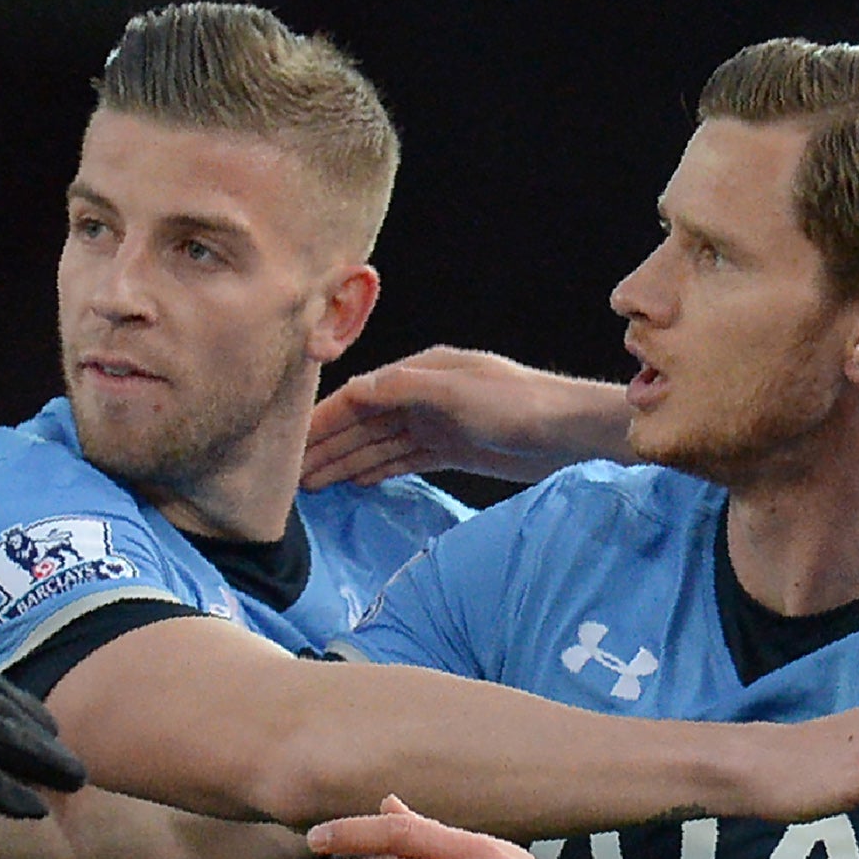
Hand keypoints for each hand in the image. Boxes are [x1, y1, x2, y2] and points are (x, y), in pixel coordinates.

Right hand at [302, 346, 630, 488]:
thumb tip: (355, 389)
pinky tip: (354, 482)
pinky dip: (377, 470)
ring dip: (346, 462)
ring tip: (311, 485)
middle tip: (291, 476)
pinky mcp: (452, 450)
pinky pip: (403, 460)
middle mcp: (423, 396)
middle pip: (363, 423)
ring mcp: (436, 424)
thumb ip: (405, 389)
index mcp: (420, 373)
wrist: (568, 432)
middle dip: (327, 446)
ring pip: (379, 445)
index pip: (359, 395)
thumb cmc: (518, 404)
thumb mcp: (457, 391)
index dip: (324, 419)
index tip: (292, 443)